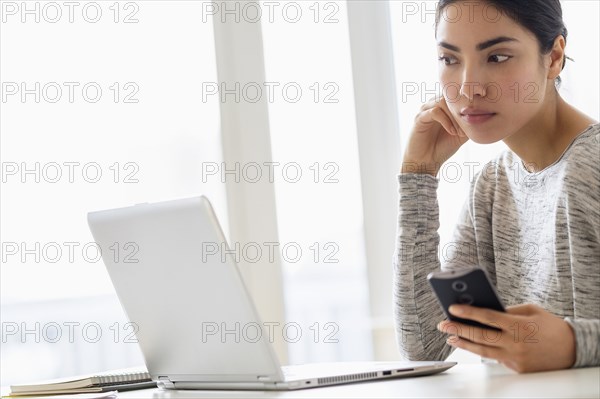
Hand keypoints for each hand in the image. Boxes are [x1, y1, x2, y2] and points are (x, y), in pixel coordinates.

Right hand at [401, 95, 468, 175]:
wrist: (426, 162)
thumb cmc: (442, 148)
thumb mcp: (461, 134)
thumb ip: (469, 123)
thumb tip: (484, 114)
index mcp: (442, 106)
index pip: (455, 94)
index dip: (467, 104)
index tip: (475, 118)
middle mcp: (432, 104)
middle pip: (449, 96)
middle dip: (461, 110)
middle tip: (467, 126)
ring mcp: (424, 110)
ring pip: (442, 102)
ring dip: (454, 116)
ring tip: (459, 132)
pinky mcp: (419, 118)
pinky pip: (434, 112)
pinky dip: (446, 121)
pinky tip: (451, 132)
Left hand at [436, 303, 576, 372]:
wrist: (573, 349)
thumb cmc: (550, 326)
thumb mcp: (531, 310)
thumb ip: (508, 310)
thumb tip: (485, 310)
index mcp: (518, 325)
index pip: (488, 317)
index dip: (468, 312)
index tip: (452, 308)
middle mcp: (515, 343)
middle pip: (481, 336)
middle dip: (459, 329)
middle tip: (443, 323)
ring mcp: (515, 358)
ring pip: (483, 351)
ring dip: (464, 343)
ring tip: (450, 335)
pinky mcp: (517, 368)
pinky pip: (496, 358)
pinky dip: (482, 351)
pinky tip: (470, 344)